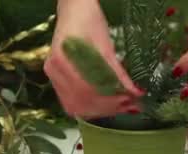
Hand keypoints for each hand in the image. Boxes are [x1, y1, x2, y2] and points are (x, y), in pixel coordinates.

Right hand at [45, 0, 142, 118]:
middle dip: (108, 107)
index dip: (110, 99)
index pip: (87, 90)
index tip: (131, 99)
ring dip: (100, 110)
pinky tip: (105, 105)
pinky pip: (71, 102)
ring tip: (121, 106)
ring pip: (75, 106)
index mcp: (63, 59)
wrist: (75, 10)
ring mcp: (53, 76)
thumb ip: (117, 71)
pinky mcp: (56, 80)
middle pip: (81, 101)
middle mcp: (54, 71)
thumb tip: (135, 93)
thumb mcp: (106, 46)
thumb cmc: (90, 21)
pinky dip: (89, 107)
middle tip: (130, 105)